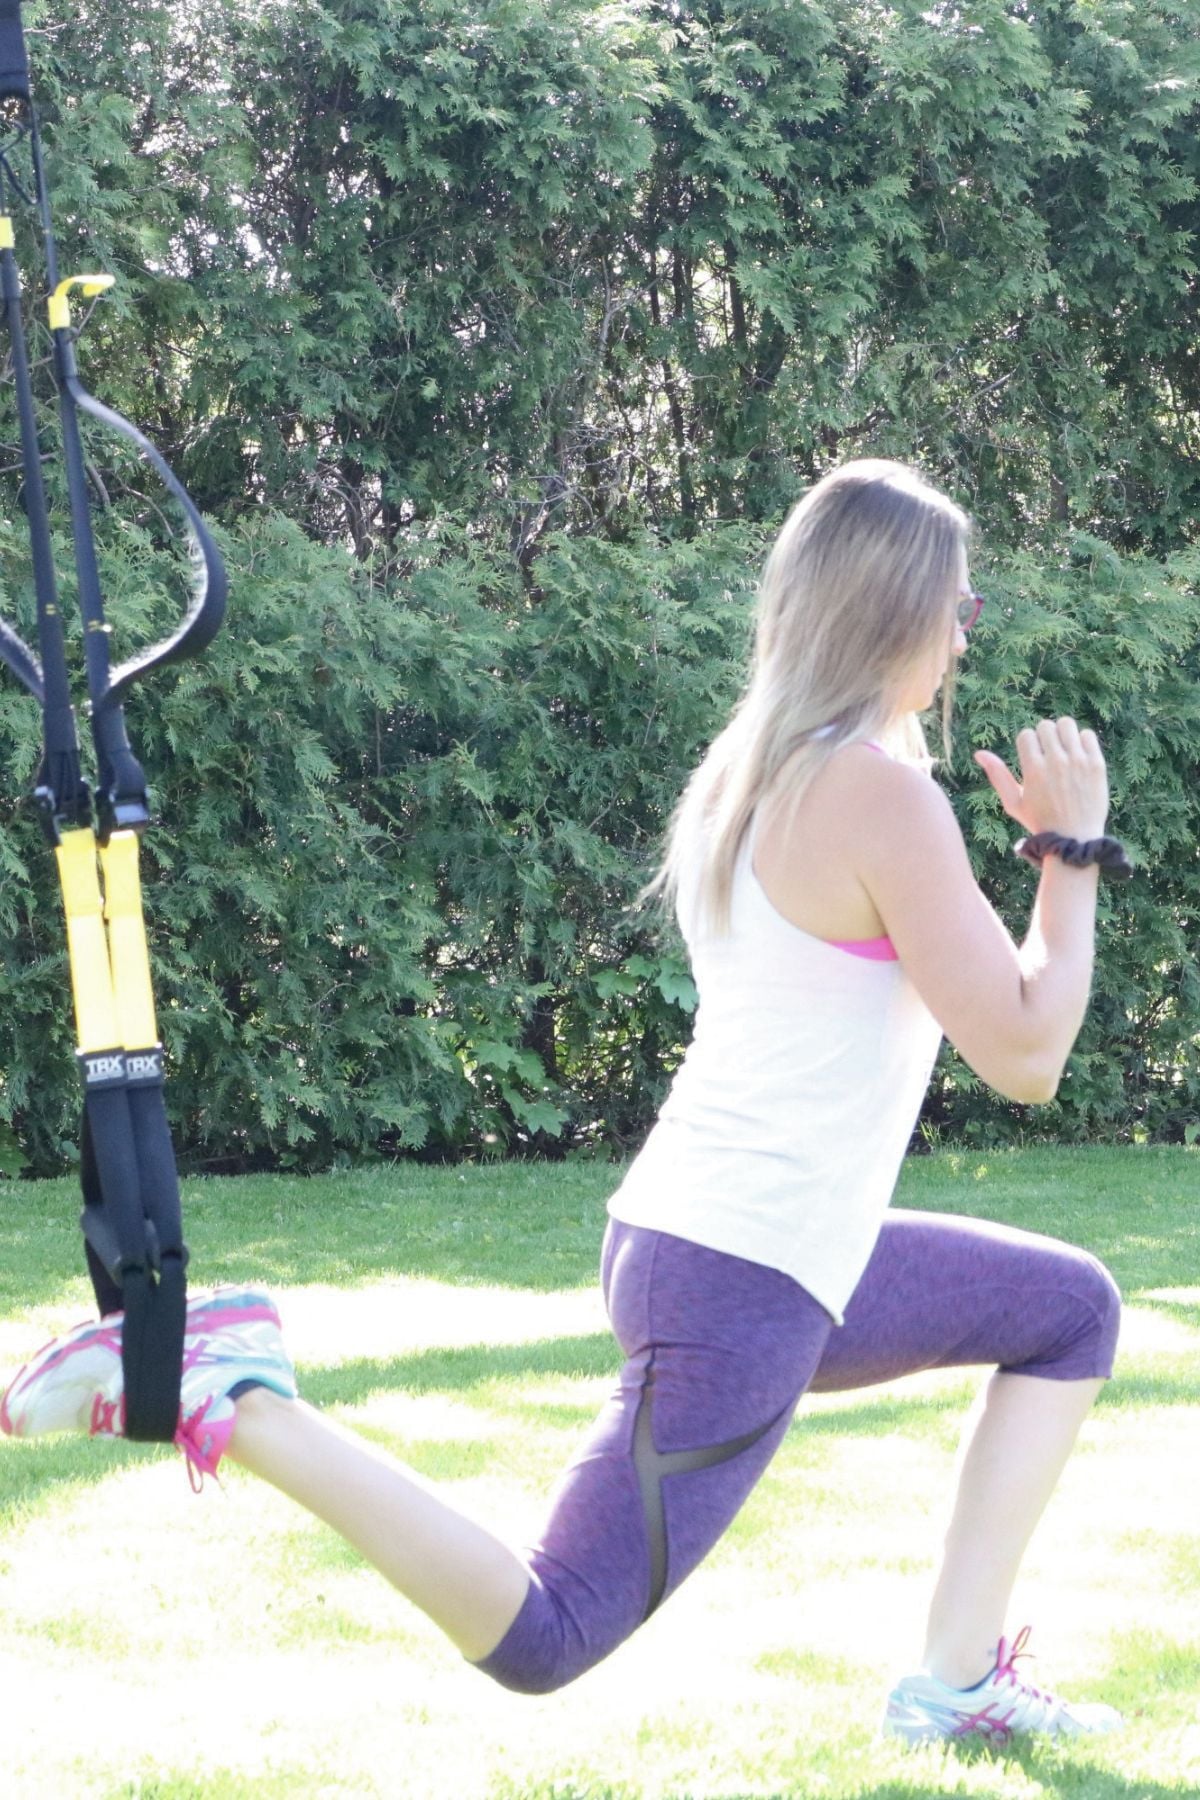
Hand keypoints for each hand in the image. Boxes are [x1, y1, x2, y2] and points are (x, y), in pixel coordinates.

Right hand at [974, 718, 1109, 840]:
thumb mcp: (1013, 803)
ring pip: (1067, 725)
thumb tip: (979, 753)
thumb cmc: (1040, 822)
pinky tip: (1078, 756)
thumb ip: (997, 775)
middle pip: (1045, 726)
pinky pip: (1088, 735)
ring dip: (1062, 734)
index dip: (1026, 745)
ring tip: (1063, 750)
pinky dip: (1081, 741)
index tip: (1032, 758)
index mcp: (1034, 770)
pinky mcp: (1097, 764)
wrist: (1075, 839)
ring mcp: (1078, 762)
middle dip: (1043, 737)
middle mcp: (1056, 762)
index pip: (1026, 734)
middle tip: (1047, 754)